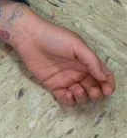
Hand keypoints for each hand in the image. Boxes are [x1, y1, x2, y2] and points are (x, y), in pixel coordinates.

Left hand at [0, 0, 114, 105]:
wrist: (29, 37)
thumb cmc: (54, 37)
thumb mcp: (77, 45)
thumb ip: (92, 61)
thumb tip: (104, 78)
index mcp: (86, 62)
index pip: (103, 76)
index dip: (108, 84)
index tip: (107, 90)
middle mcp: (78, 72)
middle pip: (93, 88)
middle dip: (96, 93)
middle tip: (92, 92)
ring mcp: (65, 79)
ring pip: (81, 96)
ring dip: (83, 98)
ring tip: (77, 90)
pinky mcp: (53, 85)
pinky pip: (65, 98)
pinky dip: (69, 100)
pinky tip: (67, 94)